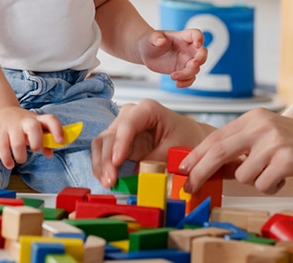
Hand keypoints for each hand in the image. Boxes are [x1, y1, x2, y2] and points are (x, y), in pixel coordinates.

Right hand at [0, 106, 64, 168]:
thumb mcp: (34, 130)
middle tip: (35, 150)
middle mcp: (25, 121)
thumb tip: (50, 154)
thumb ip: (43, 142)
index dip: (57, 130)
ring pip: (18, 142)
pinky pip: (2, 146)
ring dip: (20, 155)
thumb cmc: (21, 124)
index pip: (50, 120)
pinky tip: (10, 164)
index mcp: (37, 120)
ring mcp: (11, 126)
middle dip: (37, 143)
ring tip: (21, 159)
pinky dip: (7, 158)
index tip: (60, 141)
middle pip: (34, 128)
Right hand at [90, 99, 209, 188]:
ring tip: (108, 183)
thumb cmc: (186, 138)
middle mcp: (130, 116)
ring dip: (101, 165)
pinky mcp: (118, 143)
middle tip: (110, 180)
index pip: (127, 124)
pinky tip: (107, 180)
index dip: (120, 143)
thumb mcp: (174, 150)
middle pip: (110, 135)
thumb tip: (135, 175)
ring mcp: (122, 129)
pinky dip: (103, 167)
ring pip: (102, 144)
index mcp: (147, 109)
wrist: (191, 139)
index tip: (117, 162)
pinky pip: (104, 154)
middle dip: (107, 159)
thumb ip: (154, 162)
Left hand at [139, 28, 206, 86]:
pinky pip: (190, 78)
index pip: (196, 34)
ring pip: (196, 68)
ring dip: (188, 74)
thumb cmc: (151, 41)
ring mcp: (186, 60)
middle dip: (200, 59)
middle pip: (202, 52)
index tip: (198, 44)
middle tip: (192, 65)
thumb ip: (156, 38)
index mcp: (182, 37)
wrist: (146, 53)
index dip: (199, 38)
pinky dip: (187, 82)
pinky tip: (177, 83)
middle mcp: (188, 48)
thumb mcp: (151, 38)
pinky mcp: (183, 71)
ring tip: (173, 76)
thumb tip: (161, 40)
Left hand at [179, 108, 292, 193]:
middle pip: (218, 151)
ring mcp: (274, 140)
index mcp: (255, 117)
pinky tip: (286, 176)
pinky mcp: (286, 158)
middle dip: (200, 171)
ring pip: (242, 174)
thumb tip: (211, 166)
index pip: (216, 136)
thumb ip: (244, 147)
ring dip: (255, 181)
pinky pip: (263, 183)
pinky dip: (271, 186)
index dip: (196, 154)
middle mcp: (261, 124)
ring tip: (274, 173)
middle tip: (188, 187)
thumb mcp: (269, 138)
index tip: (182, 168)